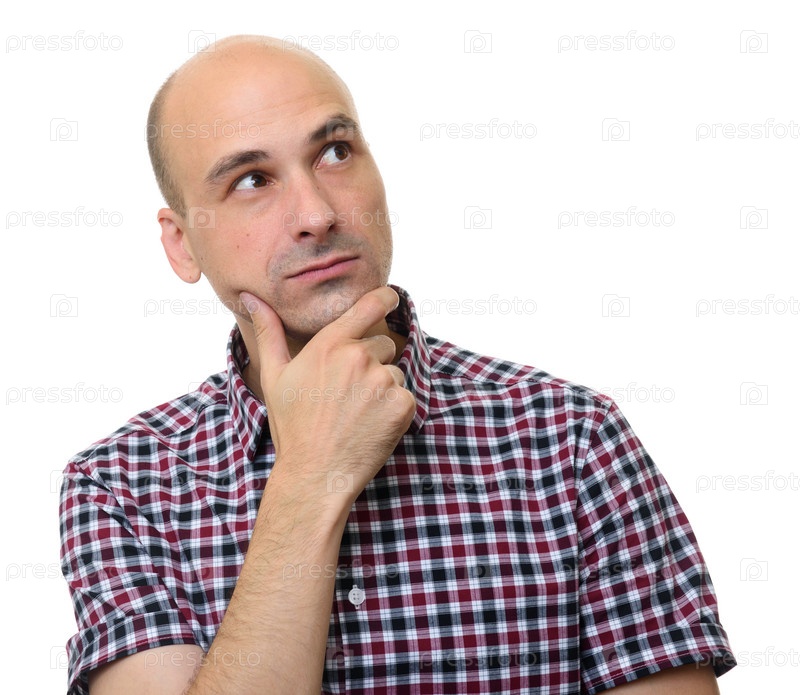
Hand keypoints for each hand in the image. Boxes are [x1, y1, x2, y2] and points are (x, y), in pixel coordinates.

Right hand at [240, 286, 415, 503]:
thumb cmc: (293, 427)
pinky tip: (371, 426)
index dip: (386, 298)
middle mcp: (359, 356)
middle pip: (383, 344)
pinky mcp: (402, 405)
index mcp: (330, 344)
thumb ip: (269, 332)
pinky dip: (394, 411)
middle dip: (372, 363)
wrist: (315, 474)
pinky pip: (406, 397)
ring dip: (383, 389)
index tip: (391, 298)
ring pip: (395, 373)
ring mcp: (382, 380)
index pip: (370, 305)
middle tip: (347, 395)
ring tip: (356, 414)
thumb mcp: (275, 377)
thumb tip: (251, 298)